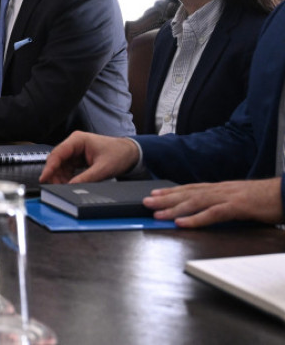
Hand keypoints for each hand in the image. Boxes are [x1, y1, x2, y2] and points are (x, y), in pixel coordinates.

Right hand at [40, 132, 138, 183]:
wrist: (131, 153)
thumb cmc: (119, 155)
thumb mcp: (103, 169)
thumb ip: (86, 178)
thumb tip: (70, 187)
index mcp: (78, 140)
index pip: (58, 153)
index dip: (49, 167)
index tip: (44, 178)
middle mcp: (74, 144)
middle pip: (57, 160)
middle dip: (55, 174)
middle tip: (55, 187)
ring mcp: (76, 151)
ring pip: (61, 165)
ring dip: (60, 177)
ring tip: (63, 188)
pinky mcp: (79, 158)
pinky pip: (68, 168)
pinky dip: (67, 177)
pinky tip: (69, 184)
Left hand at [143, 178, 283, 227]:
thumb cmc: (265, 199)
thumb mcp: (240, 200)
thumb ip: (223, 204)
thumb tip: (209, 211)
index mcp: (220, 188)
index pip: (190, 189)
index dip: (171, 192)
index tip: (154, 194)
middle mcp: (220, 190)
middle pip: (187, 194)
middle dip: (165, 199)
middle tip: (145, 203)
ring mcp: (227, 197)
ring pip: (195, 202)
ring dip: (174, 208)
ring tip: (157, 213)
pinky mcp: (237, 207)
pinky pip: (213, 214)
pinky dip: (195, 218)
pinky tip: (182, 222)